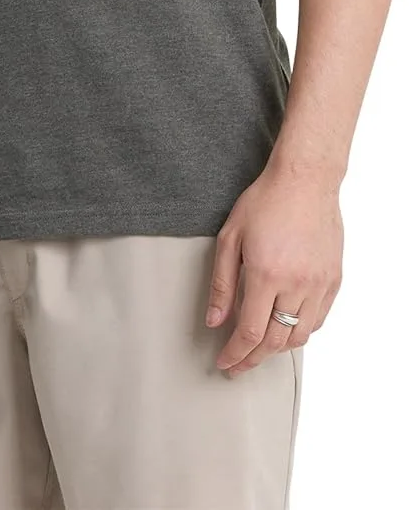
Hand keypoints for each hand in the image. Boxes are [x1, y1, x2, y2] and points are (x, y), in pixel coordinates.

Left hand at [205, 160, 343, 376]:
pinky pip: (318, 320)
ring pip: (299, 336)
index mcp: (267, 275)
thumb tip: (214, 322)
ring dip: (278, 349)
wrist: (305, 181)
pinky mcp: (333, 280)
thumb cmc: (265, 202)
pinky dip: (300, 331)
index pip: (250, 333)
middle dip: (253, 359)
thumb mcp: (231, 238)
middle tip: (238, 366)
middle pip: (275, 342)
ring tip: (260, 348)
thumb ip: (222, 284)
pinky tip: (286, 327)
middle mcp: (296, 285)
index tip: (225, 365)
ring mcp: (319, 284)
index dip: (236, 355)